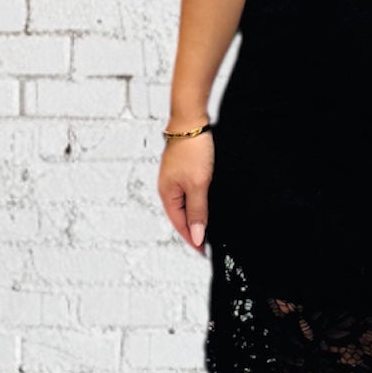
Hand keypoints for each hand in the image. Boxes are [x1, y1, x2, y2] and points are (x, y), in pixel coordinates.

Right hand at [158, 131, 213, 253]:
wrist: (192, 121)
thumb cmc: (191, 148)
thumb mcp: (198, 184)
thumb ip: (197, 211)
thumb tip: (196, 235)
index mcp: (167, 193)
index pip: (179, 224)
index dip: (192, 239)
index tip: (203, 251)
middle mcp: (168, 187)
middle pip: (179, 216)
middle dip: (191, 231)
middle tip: (204, 245)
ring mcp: (174, 178)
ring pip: (183, 204)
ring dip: (193, 217)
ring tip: (204, 229)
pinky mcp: (182, 169)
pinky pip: (188, 193)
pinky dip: (195, 203)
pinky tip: (203, 205)